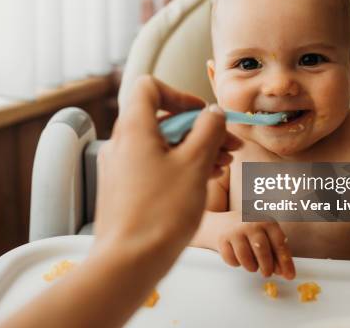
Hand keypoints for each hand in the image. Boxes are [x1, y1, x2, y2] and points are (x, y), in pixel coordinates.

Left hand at [95, 76, 241, 262]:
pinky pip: (153, 166)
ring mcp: (120, 168)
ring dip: (193, 149)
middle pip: (162, 120)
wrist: (129, 261)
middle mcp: (121, 144)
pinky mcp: (124, 189)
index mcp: (133, 128)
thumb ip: (208, 130)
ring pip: (161, 145)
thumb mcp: (195, 164)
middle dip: (199, 129)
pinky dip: (178, 166)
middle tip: (229, 144)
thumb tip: (214, 112)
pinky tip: (203, 180)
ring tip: (223, 164)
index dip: (180, 95)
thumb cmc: (161, 213)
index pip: (149, 88)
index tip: (203, 114)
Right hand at [218, 212, 294, 279]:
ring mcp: (235, 231)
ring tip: (253, 266)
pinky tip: (239, 259)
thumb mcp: (267, 238)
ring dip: (251, 266)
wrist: (225, 223)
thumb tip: (284, 272)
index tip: (290, 276)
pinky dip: (236, 263)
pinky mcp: (222, 239)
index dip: (285, 261)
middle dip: (267, 266)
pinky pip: (231, 259)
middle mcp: (251, 224)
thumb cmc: (251, 233)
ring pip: (245, 256)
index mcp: (266, 222)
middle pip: (262, 249)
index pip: (279, 243)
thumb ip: (276, 253)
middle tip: (267, 274)